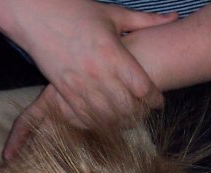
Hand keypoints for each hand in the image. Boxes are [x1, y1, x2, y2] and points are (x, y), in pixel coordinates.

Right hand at [1, 0, 176, 157]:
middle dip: (138, 114)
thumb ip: (144, 20)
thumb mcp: (113, 14)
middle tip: (144, 114)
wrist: (36, 14)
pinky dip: (95, 122)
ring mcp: (78, 84)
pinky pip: (82, 116)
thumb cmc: (76, 11)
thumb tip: (174, 17)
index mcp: (113, 53)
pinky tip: (103, 121)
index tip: (158, 102)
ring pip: (105, 116)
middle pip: (126, 107)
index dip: (154, 98)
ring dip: (118, 122)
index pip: (141, 86)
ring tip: (127, 121)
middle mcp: (97, 72)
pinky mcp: (62, 91)